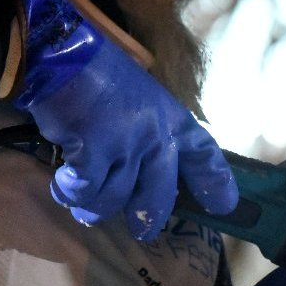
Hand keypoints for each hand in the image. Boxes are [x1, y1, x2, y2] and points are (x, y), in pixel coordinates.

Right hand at [9, 0, 235, 235]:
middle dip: (148, 218)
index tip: (224, 207)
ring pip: (114, 200)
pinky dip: (69, 192)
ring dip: (93, 205)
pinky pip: (84, 192)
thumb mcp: (140, 97)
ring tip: (81, 200)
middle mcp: (155, 135)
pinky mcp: (93, 153)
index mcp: (172, 118)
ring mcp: (125, 145)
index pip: (204, 154)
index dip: (215, 183)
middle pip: (159, 196)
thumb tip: (140, 174)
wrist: (61, 54)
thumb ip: (148, 131)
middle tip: (141, 231)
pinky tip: (63, 183)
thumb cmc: (98, 72)